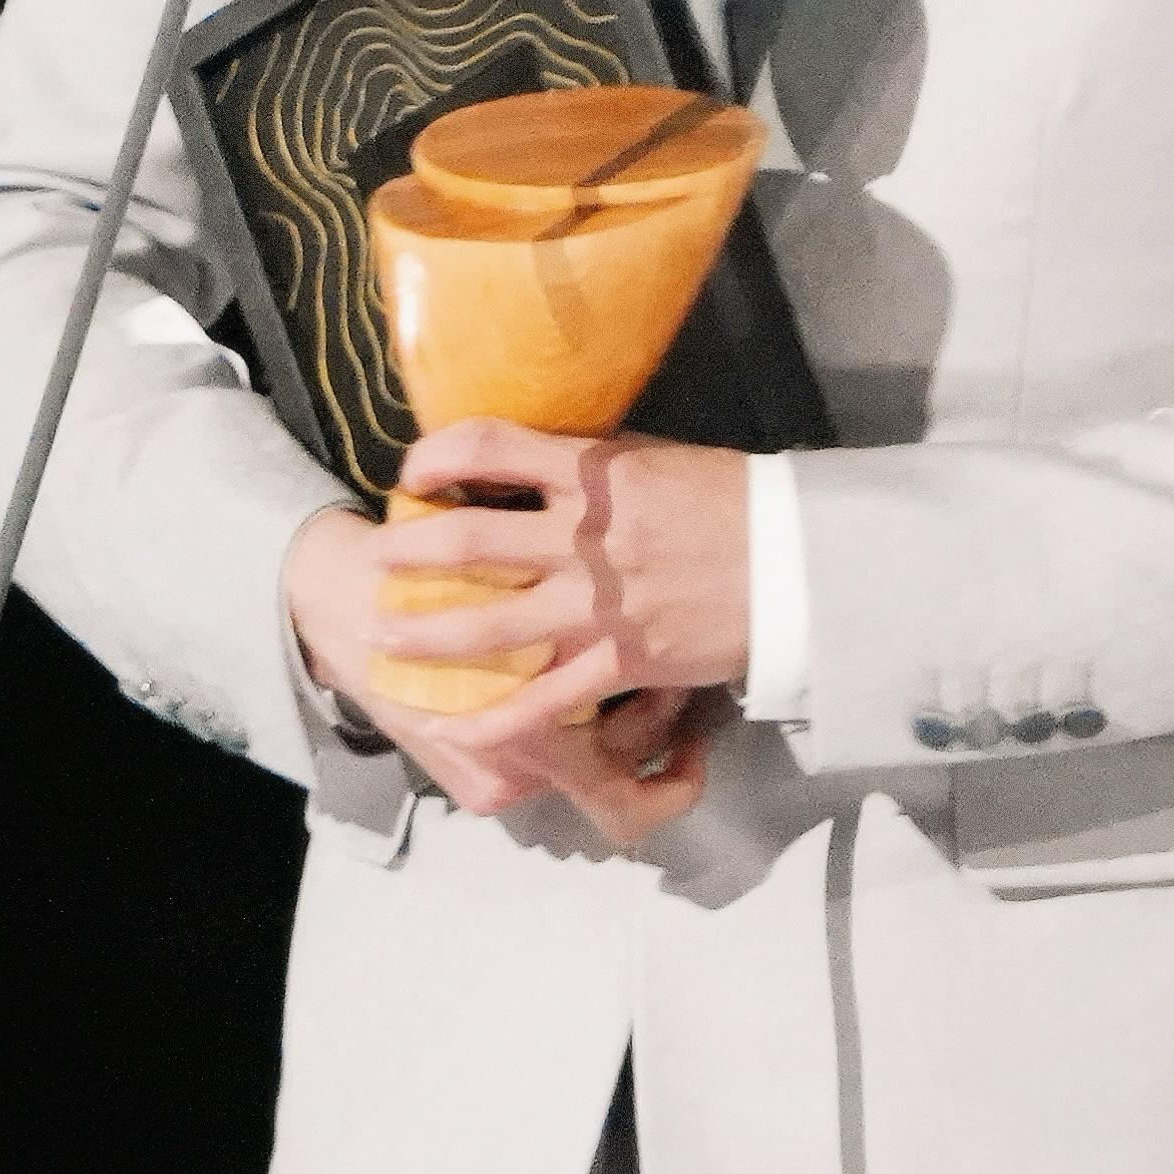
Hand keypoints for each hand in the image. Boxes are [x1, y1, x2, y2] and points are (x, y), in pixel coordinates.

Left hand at [278, 422, 751, 841]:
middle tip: (373, 561)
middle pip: (472, 540)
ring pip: (490, 624)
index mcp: (598, 475)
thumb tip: (534, 466)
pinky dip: (497, 718)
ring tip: (381, 641)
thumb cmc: (735, 501)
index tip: (413, 471)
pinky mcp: (622, 659)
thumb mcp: (660, 461)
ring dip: (426, 635)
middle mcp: (586, 538)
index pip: (494, 446)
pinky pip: (546, 698)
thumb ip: (595, 467)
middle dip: (409, 552)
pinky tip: (457, 728)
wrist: (800, 562)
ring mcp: (601, 604)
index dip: (440, 454)